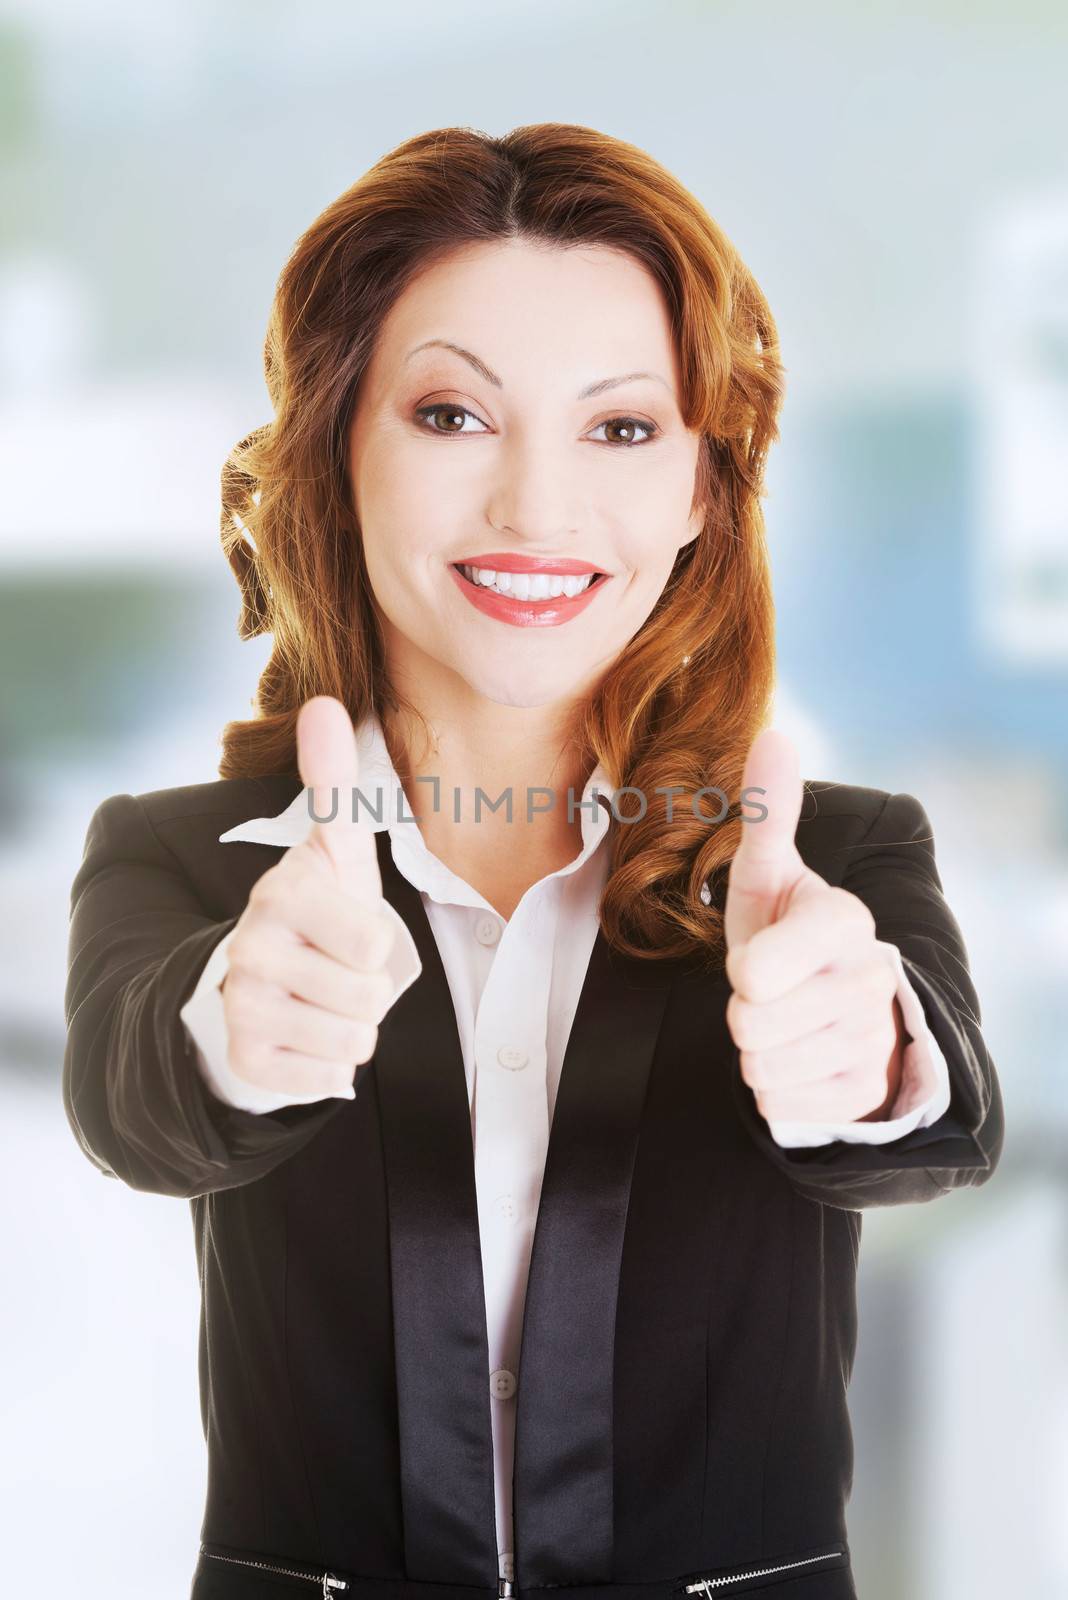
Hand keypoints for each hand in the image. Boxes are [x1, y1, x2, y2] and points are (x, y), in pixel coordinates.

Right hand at [219, 696, 397, 1097]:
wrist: (259, 984)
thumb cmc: (316, 914)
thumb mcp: (335, 852)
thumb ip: (333, 782)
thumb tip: (322, 700)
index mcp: (282, 894)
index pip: (372, 943)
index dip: (378, 945)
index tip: (346, 929)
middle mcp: (250, 948)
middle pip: (368, 998)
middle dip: (369, 991)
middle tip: (337, 970)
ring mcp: (241, 1006)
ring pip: (353, 1042)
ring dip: (353, 1029)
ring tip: (324, 1000)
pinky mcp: (245, 1059)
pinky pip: (329, 1080)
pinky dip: (330, 1066)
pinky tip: (304, 1036)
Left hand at [723, 729, 903, 1124]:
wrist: (837, 1004)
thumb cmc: (786, 931)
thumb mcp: (768, 874)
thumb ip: (767, 812)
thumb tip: (773, 734)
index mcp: (844, 924)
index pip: (757, 974)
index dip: (744, 972)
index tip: (758, 959)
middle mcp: (869, 982)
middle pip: (749, 1026)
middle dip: (744, 1012)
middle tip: (770, 991)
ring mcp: (871, 1042)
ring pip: (761, 1069)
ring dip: (757, 1050)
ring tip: (784, 1020)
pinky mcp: (862, 1094)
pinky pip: (778, 1106)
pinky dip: (777, 1088)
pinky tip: (800, 1058)